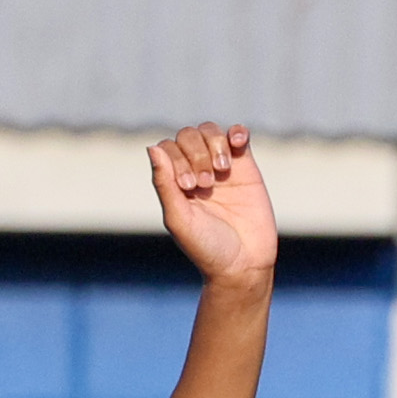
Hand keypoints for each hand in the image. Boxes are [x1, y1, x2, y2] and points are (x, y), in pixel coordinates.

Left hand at [148, 123, 277, 284]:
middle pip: (188, 137)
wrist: (243, 264)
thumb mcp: (179, 218)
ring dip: (214, 144)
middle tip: (206, 184)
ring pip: (211, 132)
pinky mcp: (245, 167)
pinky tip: (238, 141)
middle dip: (196, 155)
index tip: (189, 187)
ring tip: (222, 170)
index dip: (176, 159)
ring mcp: (221, 167)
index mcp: (175, 183)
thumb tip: (151, 147)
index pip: (168, 149)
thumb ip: (164, 184)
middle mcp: (196, 171)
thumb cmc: (207, 248)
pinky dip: (237, 132)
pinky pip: (239, 137)